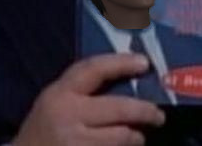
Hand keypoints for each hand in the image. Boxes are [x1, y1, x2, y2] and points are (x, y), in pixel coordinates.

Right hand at [12, 53, 165, 145]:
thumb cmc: (43, 129)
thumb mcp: (55, 101)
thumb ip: (83, 90)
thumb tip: (129, 76)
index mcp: (60, 93)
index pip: (95, 69)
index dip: (121, 63)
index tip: (145, 63)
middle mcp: (68, 116)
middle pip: (118, 109)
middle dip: (144, 111)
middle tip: (158, 115)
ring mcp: (75, 144)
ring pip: (121, 138)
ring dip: (136, 137)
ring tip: (139, 136)